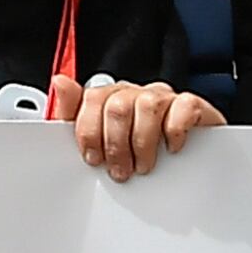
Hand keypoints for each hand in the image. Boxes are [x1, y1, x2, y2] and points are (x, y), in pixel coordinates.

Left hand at [55, 74, 222, 179]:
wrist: (184, 162)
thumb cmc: (134, 152)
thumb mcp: (97, 140)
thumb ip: (73, 115)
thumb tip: (60, 81)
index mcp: (110, 98)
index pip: (91, 98)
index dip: (89, 132)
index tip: (93, 159)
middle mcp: (136, 93)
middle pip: (117, 106)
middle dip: (115, 145)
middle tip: (121, 171)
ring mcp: (164, 97)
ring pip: (147, 106)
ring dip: (143, 143)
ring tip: (143, 166)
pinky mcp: (191, 105)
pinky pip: (183, 107)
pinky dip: (175, 132)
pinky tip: (172, 149)